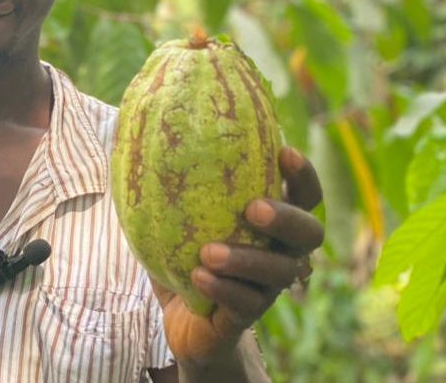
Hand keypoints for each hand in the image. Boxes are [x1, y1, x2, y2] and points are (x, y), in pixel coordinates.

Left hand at [150, 147, 323, 368]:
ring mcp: (268, 288)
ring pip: (279, 273)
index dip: (304, 176)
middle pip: (310, 234)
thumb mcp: (179, 218)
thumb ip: (175, 182)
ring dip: (245, 259)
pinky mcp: (246, 317)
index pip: (306, 196)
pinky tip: (197, 277)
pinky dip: (223, 288)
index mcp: (274, 224)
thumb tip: (136, 125)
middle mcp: (282, 254)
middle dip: (286, 218)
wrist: (185, 321)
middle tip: (253, 208)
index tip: (285, 152)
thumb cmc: (186, 255)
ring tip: (208, 252)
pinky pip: (246, 304)